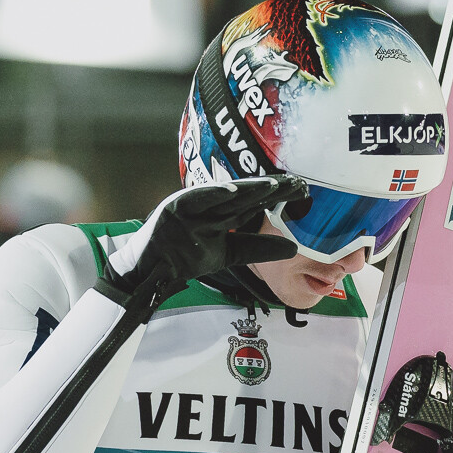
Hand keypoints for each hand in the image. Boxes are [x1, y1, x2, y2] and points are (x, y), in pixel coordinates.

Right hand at [100, 177, 306, 316]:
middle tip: (298, 182)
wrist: (149, 270)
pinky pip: (197, 200)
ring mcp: (193, 206)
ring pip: (225, 194)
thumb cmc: (186, 257)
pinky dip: (215, 194)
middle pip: (246, 194)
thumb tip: (293, 248)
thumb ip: (258, 248)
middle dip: (272, 188)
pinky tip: (234, 189)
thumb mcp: (229, 253)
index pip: (256, 201)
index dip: (278, 195)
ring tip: (274, 184)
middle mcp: (210, 204)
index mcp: (223, 211)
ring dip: (249, 187)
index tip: (303, 191)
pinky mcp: (174, 209)